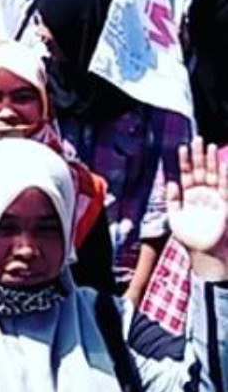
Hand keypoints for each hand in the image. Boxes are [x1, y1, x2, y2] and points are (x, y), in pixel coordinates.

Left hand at [167, 138, 227, 277]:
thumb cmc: (189, 237)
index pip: (187, 173)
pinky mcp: (224, 205)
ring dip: (212, 162)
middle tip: (198, 139)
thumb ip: (171, 200)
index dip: (185, 161)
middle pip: (201, 170)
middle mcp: (203, 194)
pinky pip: (225, 189)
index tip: (182, 147)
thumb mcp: (174, 216)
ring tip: (210, 146)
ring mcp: (214, 198)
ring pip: (214, 176)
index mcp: (190, 195)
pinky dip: (224, 178)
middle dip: (199, 155)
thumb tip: (170, 183)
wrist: (202, 252)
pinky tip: (223, 165)